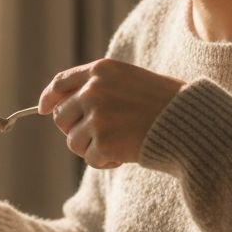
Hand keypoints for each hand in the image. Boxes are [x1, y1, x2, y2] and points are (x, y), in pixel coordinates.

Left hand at [38, 58, 184, 168]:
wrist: (188, 123)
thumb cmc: (164, 102)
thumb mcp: (128, 80)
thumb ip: (97, 86)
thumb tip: (56, 107)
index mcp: (101, 70)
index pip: (60, 83)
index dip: (48, 98)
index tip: (42, 109)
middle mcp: (94, 90)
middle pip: (61, 117)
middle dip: (75, 129)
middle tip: (98, 136)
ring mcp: (97, 117)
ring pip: (73, 141)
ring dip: (92, 148)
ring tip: (119, 143)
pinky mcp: (103, 142)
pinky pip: (90, 159)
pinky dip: (105, 161)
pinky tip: (125, 154)